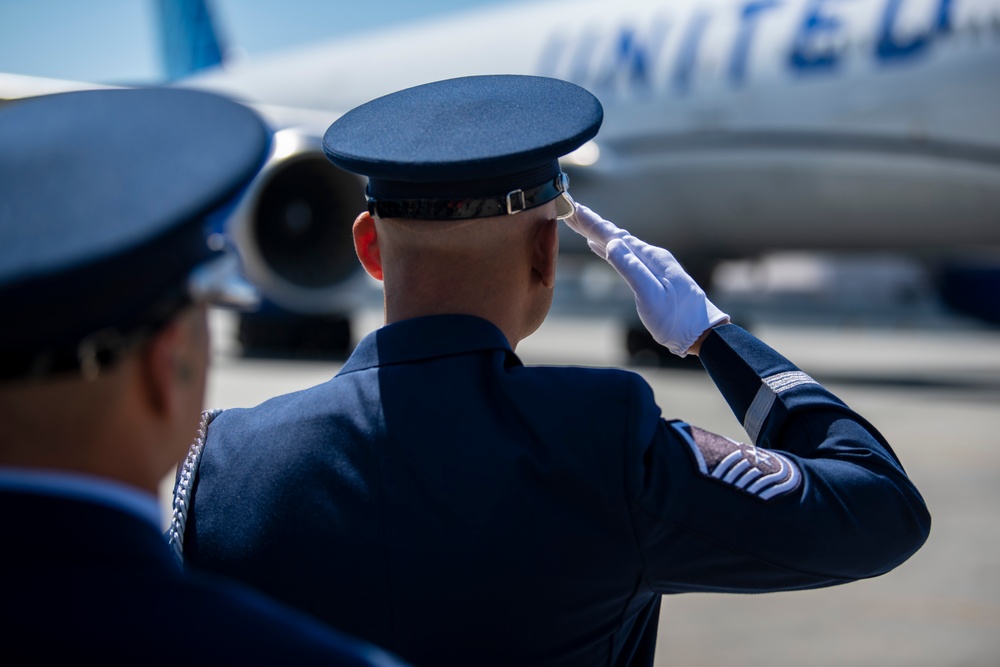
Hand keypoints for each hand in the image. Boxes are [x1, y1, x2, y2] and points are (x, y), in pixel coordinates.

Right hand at [565, 204, 728, 355]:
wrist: (700, 333)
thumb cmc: (676, 319)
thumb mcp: (651, 295)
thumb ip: (631, 269)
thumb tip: (611, 244)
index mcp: (650, 258)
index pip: (615, 235)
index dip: (592, 223)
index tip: (573, 208)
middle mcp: (651, 256)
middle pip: (616, 235)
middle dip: (592, 224)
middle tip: (570, 209)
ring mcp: (652, 266)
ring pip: (619, 244)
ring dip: (599, 234)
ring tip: (581, 224)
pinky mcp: (652, 276)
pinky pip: (625, 256)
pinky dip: (609, 248)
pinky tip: (601, 246)